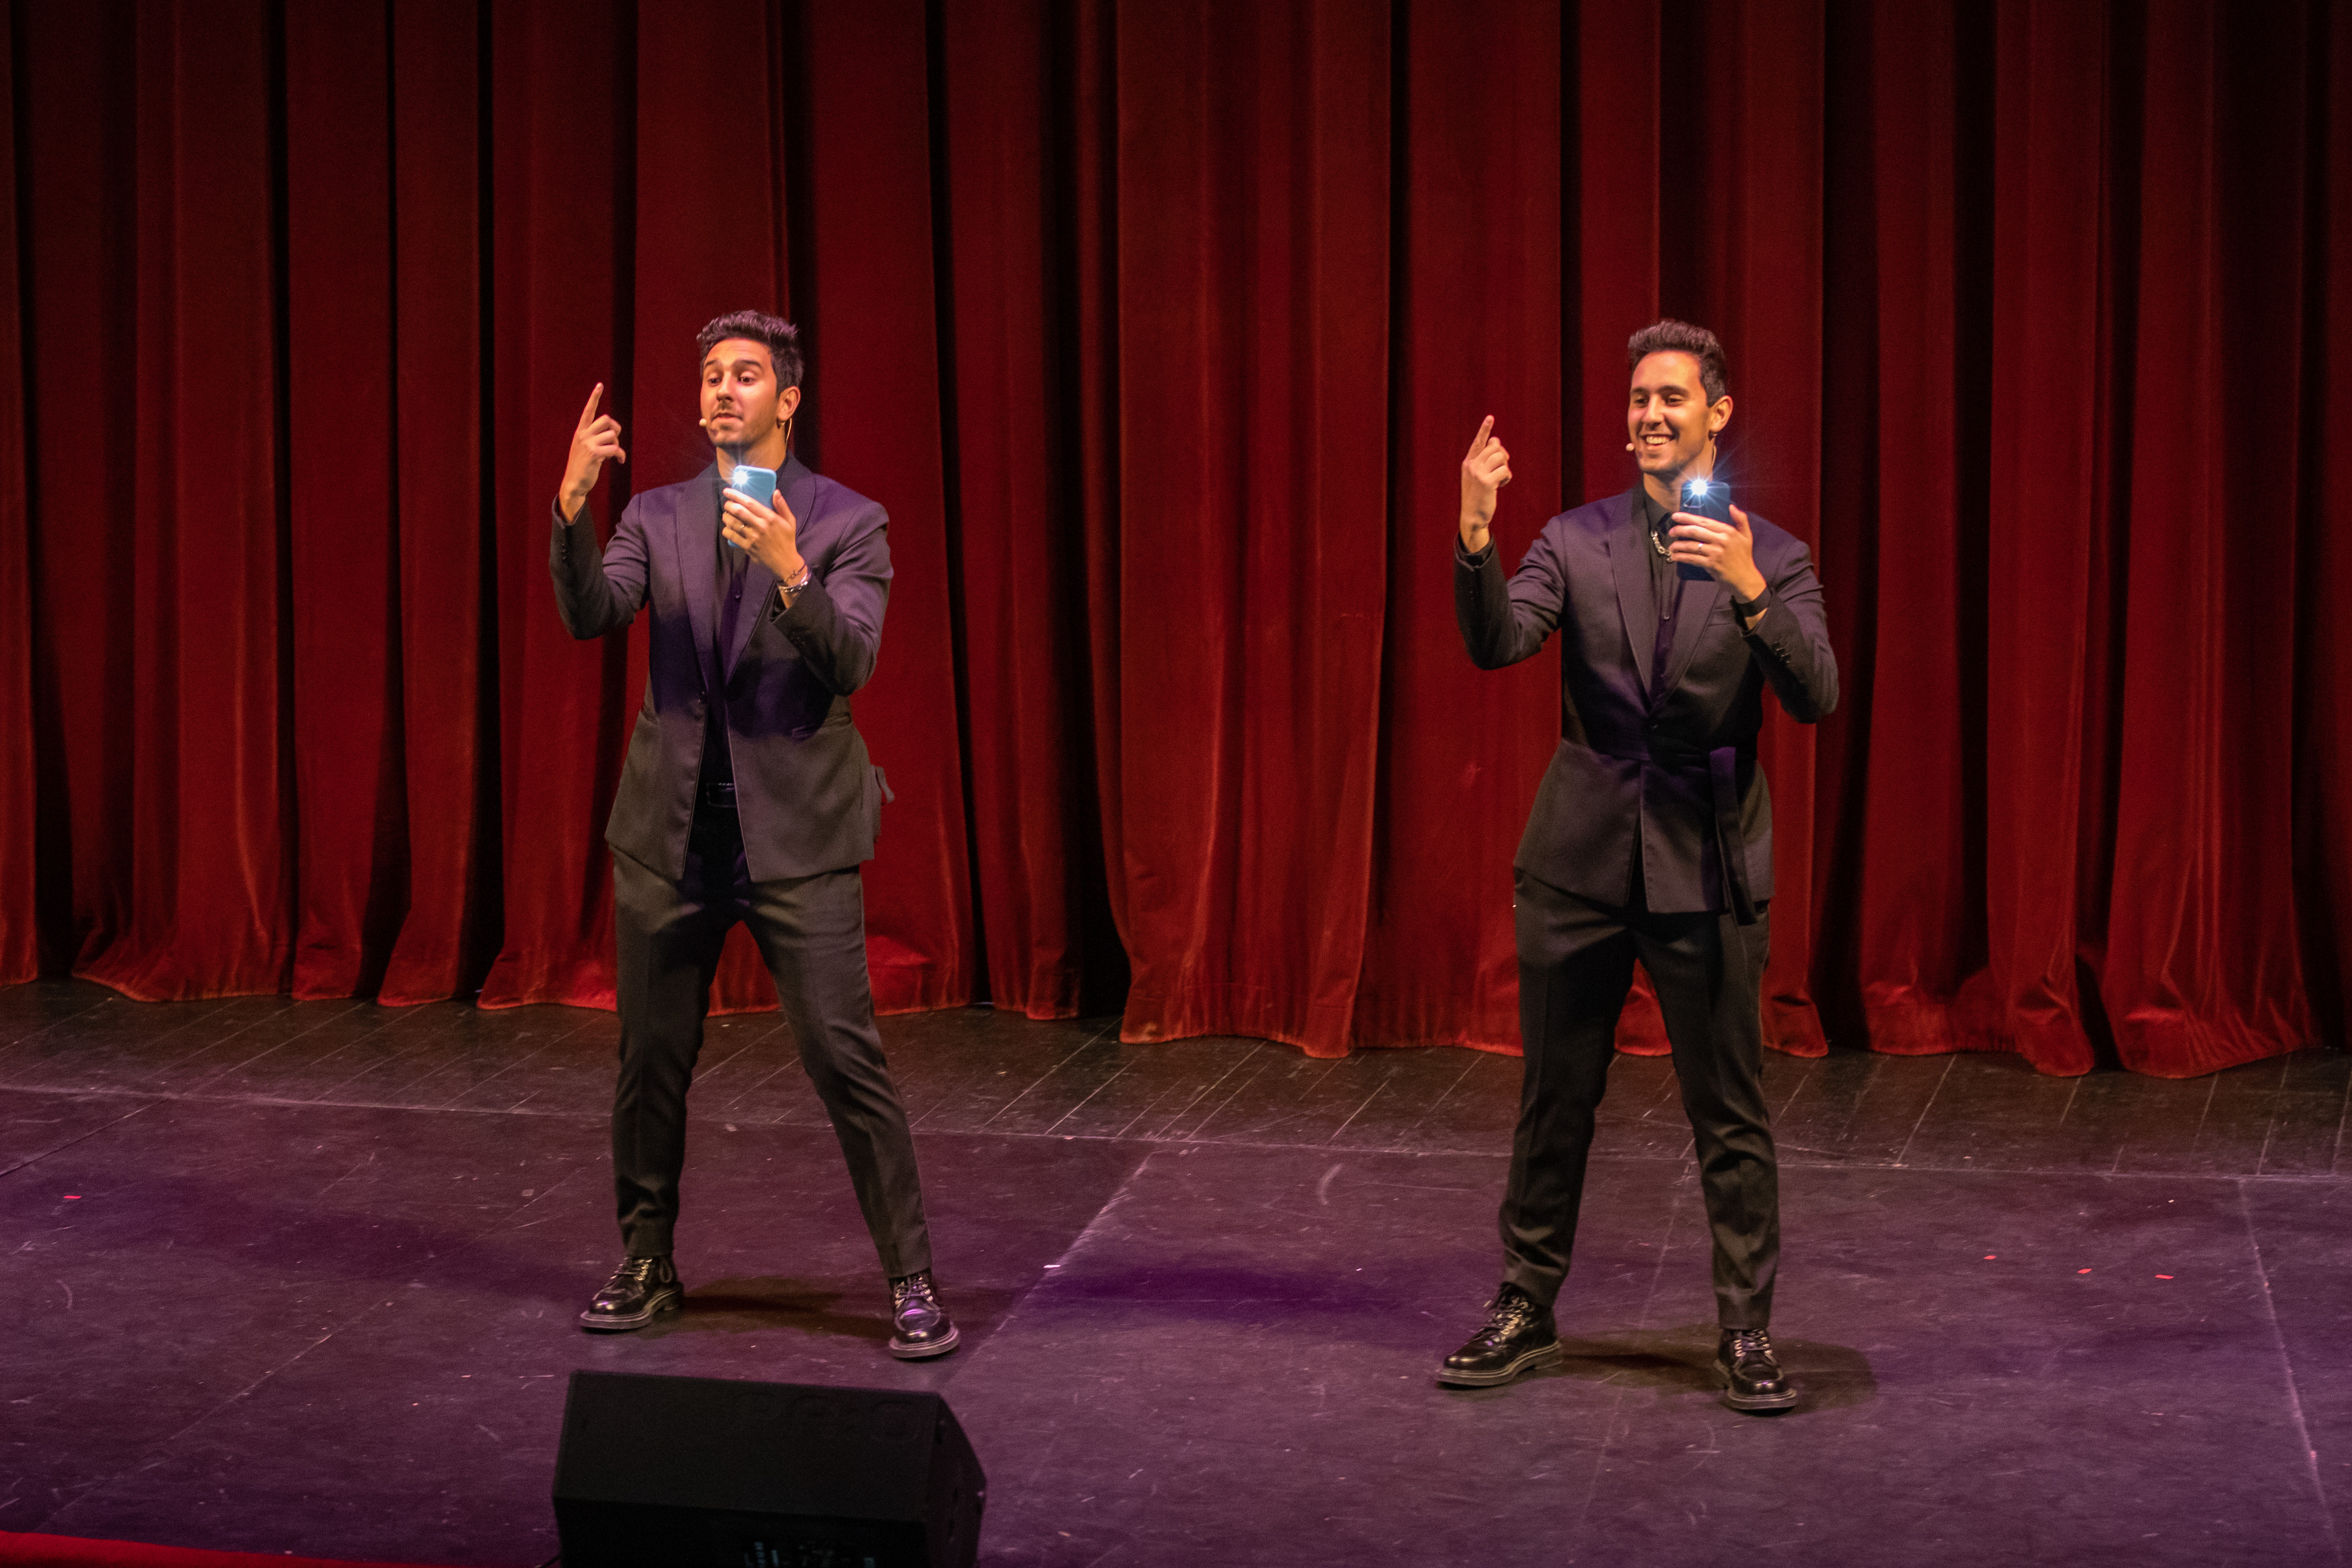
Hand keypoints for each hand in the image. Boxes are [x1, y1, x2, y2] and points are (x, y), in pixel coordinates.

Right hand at [559, 383, 627, 516]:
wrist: (574, 483)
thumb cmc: (583, 466)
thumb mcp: (585, 448)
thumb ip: (595, 439)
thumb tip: (612, 435)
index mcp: (581, 432)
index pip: (588, 411)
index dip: (594, 397)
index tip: (600, 385)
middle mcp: (583, 435)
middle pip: (606, 419)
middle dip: (616, 429)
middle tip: (615, 441)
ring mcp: (587, 443)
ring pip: (612, 434)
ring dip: (618, 444)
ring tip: (614, 454)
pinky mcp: (594, 454)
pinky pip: (615, 449)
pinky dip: (621, 455)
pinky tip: (620, 461)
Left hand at [721, 484, 804, 584]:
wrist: (785, 561)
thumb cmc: (787, 540)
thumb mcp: (790, 521)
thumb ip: (782, 506)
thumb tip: (775, 492)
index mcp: (770, 518)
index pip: (749, 503)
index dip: (736, 495)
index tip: (727, 491)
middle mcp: (760, 526)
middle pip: (738, 511)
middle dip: (729, 505)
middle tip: (727, 504)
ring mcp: (753, 537)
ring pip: (733, 523)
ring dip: (726, 517)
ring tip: (726, 515)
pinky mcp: (748, 547)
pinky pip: (732, 536)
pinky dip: (727, 531)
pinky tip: (728, 528)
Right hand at [1459, 415, 1511, 546]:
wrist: (1472, 516)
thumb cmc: (1478, 496)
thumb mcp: (1477, 476)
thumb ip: (1485, 460)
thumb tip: (1496, 441)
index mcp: (1468, 462)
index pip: (1477, 442)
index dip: (1484, 429)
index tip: (1490, 417)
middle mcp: (1471, 465)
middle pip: (1495, 447)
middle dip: (1503, 455)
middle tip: (1501, 468)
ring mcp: (1478, 473)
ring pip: (1500, 457)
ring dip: (1505, 467)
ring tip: (1500, 478)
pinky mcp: (1486, 482)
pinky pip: (1505, 471)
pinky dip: (1507, 477)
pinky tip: (1501, 485)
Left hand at [1667, 502, 1766, 601]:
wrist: (1745, 578)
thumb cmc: (1744, 556)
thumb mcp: (1746, 536)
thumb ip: (1741, 519)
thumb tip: (1731, 506)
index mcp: (1728, 531)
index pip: (1704, 521)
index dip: (1688, 518)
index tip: (1676, 516)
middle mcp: (1721, 540)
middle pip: (1695, 531)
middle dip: (1680, 530)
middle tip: (1671, 531)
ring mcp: (1716, 553)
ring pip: (1691, 546)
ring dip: (1678, 545)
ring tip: (1671, 546)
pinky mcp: (1711, 564)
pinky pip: (1692, 559)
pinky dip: (1681, 557)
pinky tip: (1675, 556)